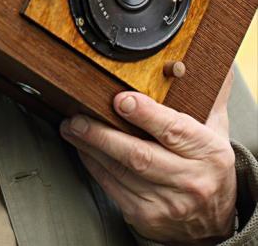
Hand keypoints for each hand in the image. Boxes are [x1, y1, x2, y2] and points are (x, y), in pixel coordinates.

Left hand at [60, 70, 236, 244]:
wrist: (215, 224)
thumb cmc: (209, 169)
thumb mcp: (216, 132)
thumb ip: (209, 98)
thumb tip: (214, 64)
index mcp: (208, 153)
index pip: (174, 130)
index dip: (145, 114)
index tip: (121, 100)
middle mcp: (190, 180)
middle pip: (139, 155)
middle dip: (102, 134)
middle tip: (77, 117)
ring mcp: (167, 202)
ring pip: (119, 171)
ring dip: (89, 146)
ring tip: (71, 127)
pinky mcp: (146, 216)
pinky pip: (111, 186)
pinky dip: (93, 164)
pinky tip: (83, 149)